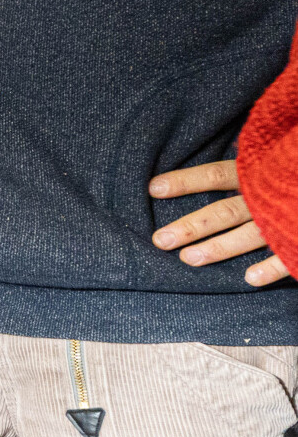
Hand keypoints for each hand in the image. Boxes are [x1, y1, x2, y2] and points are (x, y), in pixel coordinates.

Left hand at [151, 160, 290, 285]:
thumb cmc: (295, 165)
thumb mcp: (274, 156)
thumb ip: (248, 164)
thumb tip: (204, 165)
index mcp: (261, 170)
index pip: (217, 175)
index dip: (186, 181)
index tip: (152, 188)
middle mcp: (271, 194)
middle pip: (226, 211)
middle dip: (192, 225)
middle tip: (160, 240)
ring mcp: (288, 216)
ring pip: (250, 235)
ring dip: (220, 248)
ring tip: (189, 259)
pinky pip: (288, 254)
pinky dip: (272, 267)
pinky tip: (249, 280)